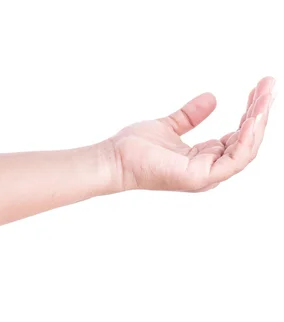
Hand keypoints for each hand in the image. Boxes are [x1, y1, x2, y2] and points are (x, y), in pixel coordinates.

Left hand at [108, 76, 275, 191]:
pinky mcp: (199, 178)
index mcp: (204, 159)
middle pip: (246, 141)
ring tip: (266, 94)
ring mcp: (205, 176)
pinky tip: (252, 116)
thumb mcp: (169, 125)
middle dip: (261, 111)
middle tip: (270, 84)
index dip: (250, 112)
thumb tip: (212, 98)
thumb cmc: (134, 147)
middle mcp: (208, 170)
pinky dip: (246, 138)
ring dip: (259, 121)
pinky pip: (234, 159)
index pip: (237, 136)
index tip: (259, 87)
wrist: (113, 158)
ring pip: (246, 149)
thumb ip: (190, 116)